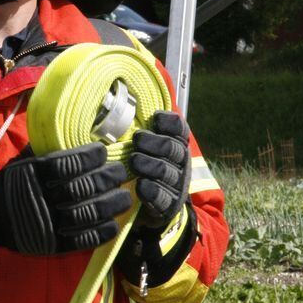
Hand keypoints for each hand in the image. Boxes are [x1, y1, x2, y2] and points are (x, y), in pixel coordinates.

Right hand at [0, 142, 130, 254]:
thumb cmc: (12, 183)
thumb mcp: (23, 161)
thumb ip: (46, 150)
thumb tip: (78, 135)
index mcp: (32, 173)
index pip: (66, 164)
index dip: (89, 157)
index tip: (104, 152)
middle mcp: (40, 197)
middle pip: (82, 188)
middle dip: (107, 178)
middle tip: (122, 172)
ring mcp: (47, 222)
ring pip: (87, 213)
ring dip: (111, 205)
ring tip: (125, 197)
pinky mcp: (52, 244)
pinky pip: (82, 239)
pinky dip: (101, 231)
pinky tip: (113, 223)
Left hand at [131, 111, 190, 228]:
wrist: (158, 206)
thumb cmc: (146, 166)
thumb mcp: (146, 145)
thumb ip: (140, 126)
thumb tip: (121, 96)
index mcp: (177, 144)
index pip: (179, 128)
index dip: (169, 122)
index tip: (155, 118)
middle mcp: (181, 163)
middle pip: (172, 148)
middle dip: (154, 142)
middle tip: (137, 140)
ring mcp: (177, 185)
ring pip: (165, 171)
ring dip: (148, 164)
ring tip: (134, 160)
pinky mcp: (169, 205)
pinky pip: (162, 197)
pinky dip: (150, 190)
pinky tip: (140, 184)